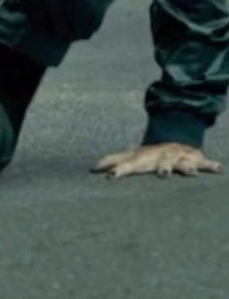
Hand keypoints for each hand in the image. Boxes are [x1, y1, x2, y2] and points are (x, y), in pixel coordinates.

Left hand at [92, 142, 222, 178]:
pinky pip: (203, 162)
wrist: (176, 134)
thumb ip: (116, 159)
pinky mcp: (193, 158)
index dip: (120, 168)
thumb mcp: (134, 155)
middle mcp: (158, 156)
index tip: (110, 177)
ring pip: (178, 163)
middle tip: (154, 177)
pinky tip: (218, 168)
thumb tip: (94, 166)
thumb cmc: (152, 152)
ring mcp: (176, 157)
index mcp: (143, 157)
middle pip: (152, 163)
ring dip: (181, 168)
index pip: (128, 162)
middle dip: (154, 169)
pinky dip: (209, 165)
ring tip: (187, 174)